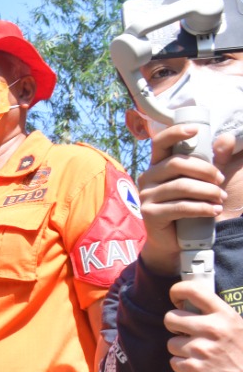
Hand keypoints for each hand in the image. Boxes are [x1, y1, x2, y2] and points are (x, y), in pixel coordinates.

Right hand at [137, 123, 226, 275]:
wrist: (173, 241)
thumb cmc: (187, 207)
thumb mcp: (202, 182)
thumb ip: (214, 161)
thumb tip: (226, 138)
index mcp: (157, 166)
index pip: (160, 143)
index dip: (175, 133)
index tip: (194, 129)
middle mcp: (147, 178)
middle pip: (176, 164)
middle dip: (205, 170)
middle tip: (220, 180)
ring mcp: (146, 196)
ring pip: (181, 186)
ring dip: (208, 192)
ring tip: (221, 198)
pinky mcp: (151, 214)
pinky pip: (181, 207)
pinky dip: (202, 208)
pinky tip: (214, 210)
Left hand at [164, 280, 242, 371]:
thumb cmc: (242, 352)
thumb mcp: (236, 325)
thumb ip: (214, 313)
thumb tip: (188, 302)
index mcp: (224, 315)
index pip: (193, 290)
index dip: (177, 291)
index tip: (177, 300)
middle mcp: (212, 329)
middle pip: (170, 318)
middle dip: (175, 326)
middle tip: (187, 334)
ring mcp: (201, 349)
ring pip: (172, 343)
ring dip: (182, 350)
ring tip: (201, 355)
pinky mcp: (193, 368)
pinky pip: (174, 361)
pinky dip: (183, 365)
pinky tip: (200, 367)